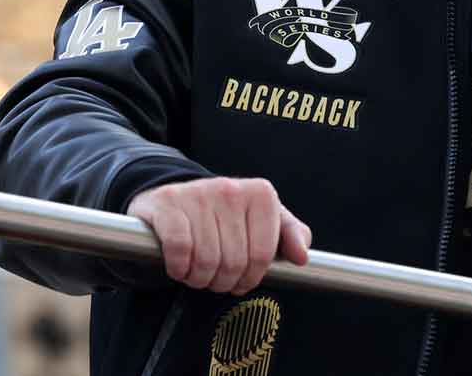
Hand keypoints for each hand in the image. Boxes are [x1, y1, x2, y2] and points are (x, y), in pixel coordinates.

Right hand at [128, 177, 311, 293]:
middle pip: (234, 262)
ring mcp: (198, 194)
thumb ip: (290, 235)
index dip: (252, 278)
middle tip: (217, 279)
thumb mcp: (264, 221)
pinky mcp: (169, 203)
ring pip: (205, 260)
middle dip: (224, 282)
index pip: (262, 255)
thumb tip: (302, 257)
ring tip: (199, 274)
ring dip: (199, 279)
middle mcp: (231, 189)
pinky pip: (179, 249)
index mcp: (261, 194)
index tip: (243, 281)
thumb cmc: (226, 216)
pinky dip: (178, 268)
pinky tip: (179, 267)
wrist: (176, 200)